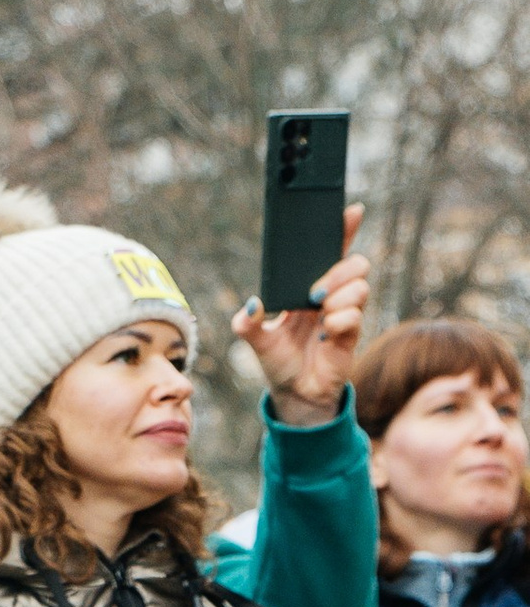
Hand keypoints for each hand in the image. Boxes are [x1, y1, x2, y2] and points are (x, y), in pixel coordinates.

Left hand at [233, 204, 369, 424]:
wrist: (294, 393)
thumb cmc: (279, 361)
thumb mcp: (256, 340)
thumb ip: (247, 322)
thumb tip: (251, 304)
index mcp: (308, 287)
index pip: (330, 252)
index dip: (344, 230)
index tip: (353, 212)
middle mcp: (331, 296)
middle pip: (355, 263)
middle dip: (339, 271)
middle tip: (315, 294)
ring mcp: (344, 313)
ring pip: (360, 287)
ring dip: (339, 298)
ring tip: (319, 317)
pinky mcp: (351, 334)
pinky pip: (354, 317)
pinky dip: (337, 323)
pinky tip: (323, 336)